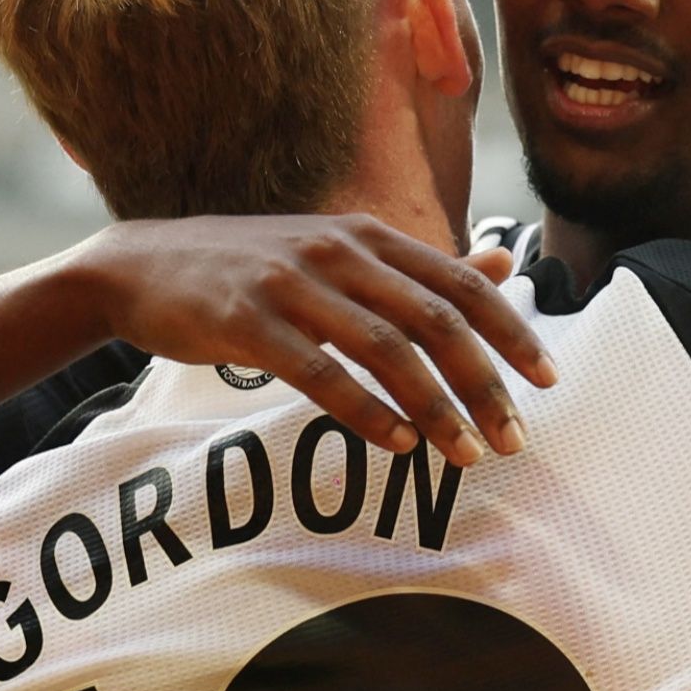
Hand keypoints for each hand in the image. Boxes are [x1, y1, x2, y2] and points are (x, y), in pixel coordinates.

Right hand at [71, 215, 555, 467]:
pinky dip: (365, 411)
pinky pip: (320, 372)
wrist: (140, 266)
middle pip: (437, 321)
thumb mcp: (339, 252)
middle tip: (516, 438)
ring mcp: (292, 284)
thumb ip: (419, 266)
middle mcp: (339, 251)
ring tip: (467, 454)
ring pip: (387, 350)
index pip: (462, 285)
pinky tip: (396, 445)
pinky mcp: (247, 322)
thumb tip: (504, 261)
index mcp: (368, 235)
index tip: (550, 382)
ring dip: (436, 408)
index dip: (512, 333)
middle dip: (486, 384)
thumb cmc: (252, 267)